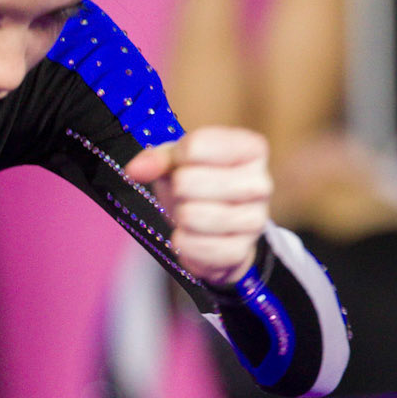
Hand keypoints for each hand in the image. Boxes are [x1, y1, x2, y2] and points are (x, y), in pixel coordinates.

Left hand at [124, 125, 271, 285]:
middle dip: (177, 190)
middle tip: (185, 194)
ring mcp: (254, 220)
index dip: (175, 158)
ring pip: (190, 215)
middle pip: (189, 181)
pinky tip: (191, 235)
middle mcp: (261, 183)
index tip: (181, 165)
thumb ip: (158, 159)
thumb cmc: (199, 184)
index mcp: (251, 149)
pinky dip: (182, 243)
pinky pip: (192, 246)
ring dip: (179, 217)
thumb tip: (136, 169)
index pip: (197, 145)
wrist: (217, 229)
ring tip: (189, 214)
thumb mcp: (178, 162)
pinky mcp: (240, 252)